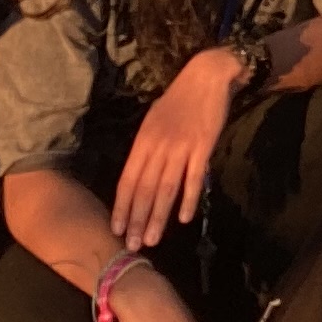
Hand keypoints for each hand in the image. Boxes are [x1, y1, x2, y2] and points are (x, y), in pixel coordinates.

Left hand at [109, 44, 247, 248]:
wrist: (206, 76)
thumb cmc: (179, 98)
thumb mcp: (154, 120)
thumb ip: (147, 148)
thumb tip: (140, 175)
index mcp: (143, 141)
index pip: (127, 180)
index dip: (121, 206)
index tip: (116, 230)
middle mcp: (158, 146)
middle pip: (144, 189)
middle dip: (137, 219)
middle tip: (133, 245)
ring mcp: (180, 147)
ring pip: (166, 188)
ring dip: (158, 216)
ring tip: (152, 239)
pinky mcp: (202, 147)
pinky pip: (194, 178)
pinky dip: (188, 199)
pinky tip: (184, 218)